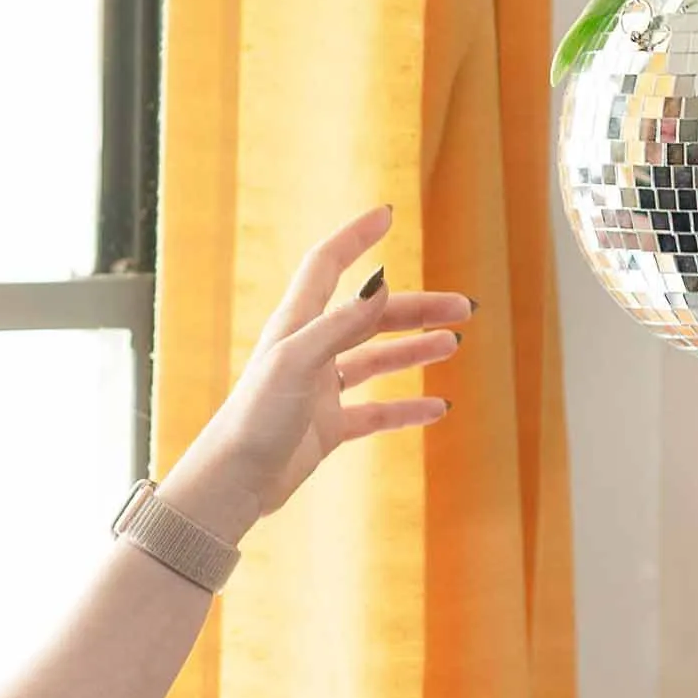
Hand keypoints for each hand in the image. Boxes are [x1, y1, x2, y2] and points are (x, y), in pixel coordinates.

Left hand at [158, 205, 474, 542]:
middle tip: (463, 308)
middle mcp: (308, 349)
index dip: (355, 237)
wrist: (234, 482)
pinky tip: (437, 408)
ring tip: (453, 344)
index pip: (327, 264)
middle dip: (416, 308)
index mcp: (296, 324)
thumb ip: (341, 323)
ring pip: (375, 359)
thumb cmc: (256, 417)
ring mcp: (318, 388)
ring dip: (413, 349)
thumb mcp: (300, 361)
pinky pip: (374, 411)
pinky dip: (405, 407)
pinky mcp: (326, 426)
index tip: (388, 214)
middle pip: (369, 315)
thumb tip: (381, 282)